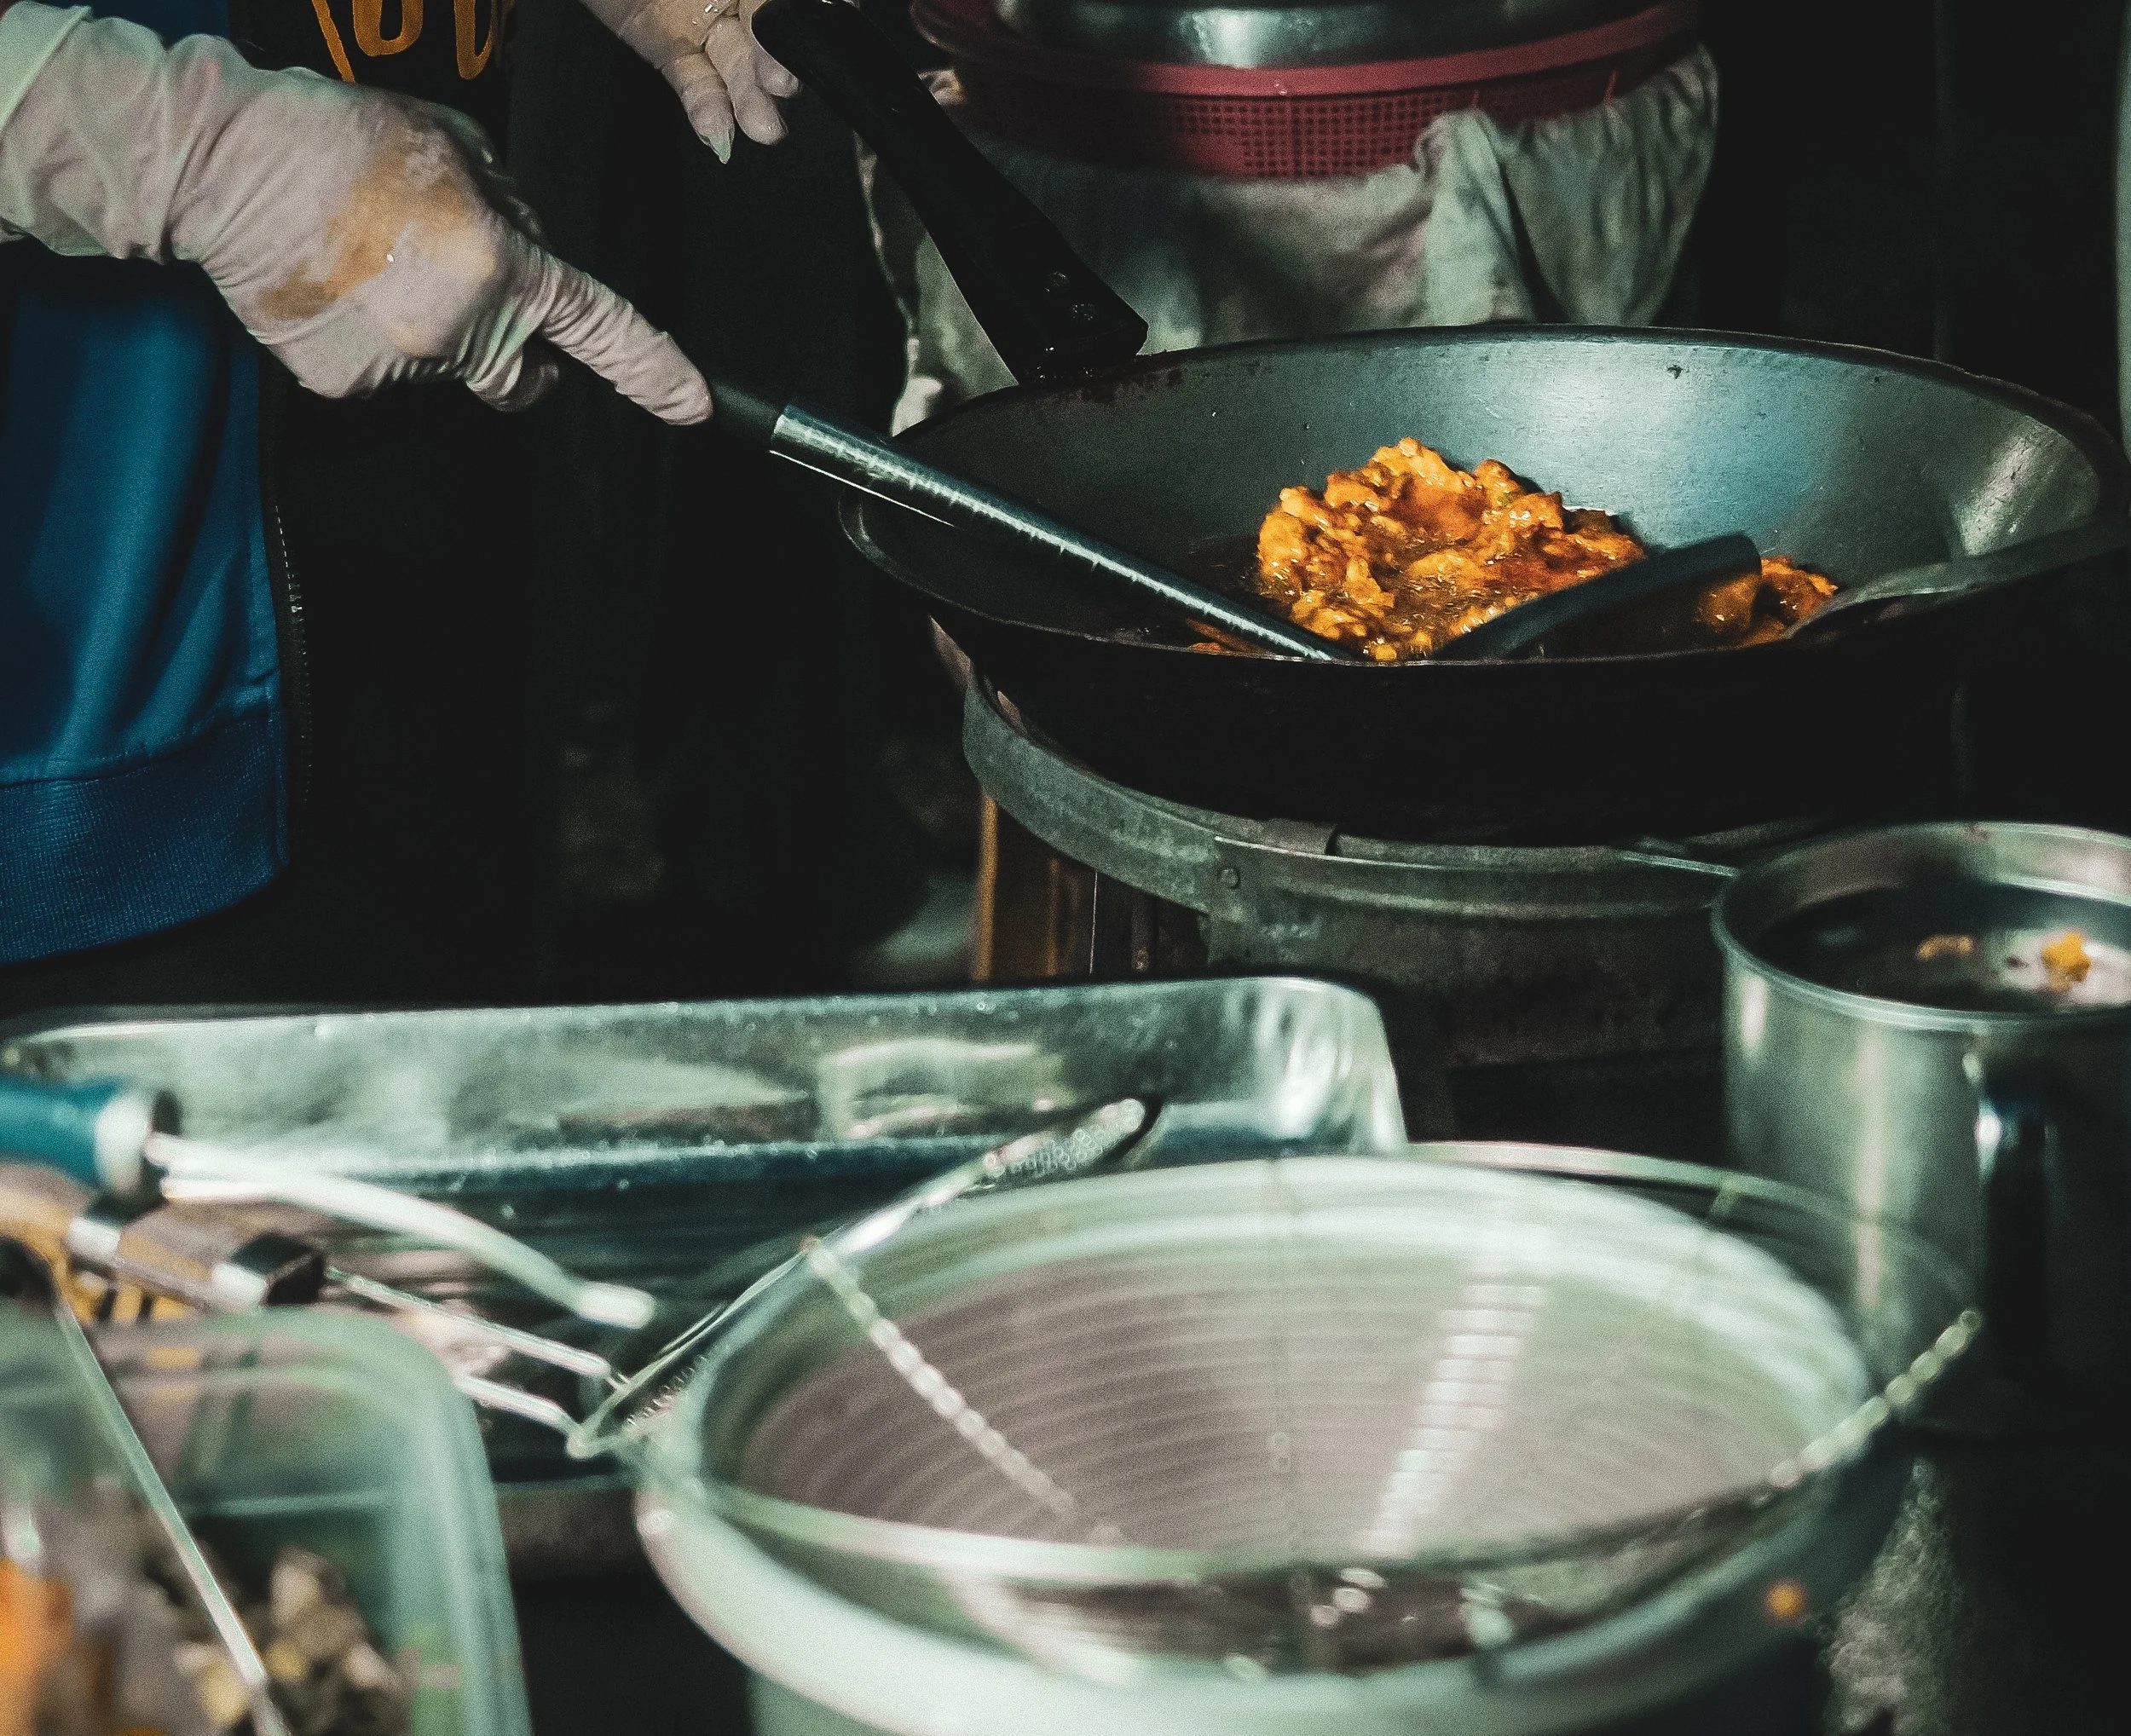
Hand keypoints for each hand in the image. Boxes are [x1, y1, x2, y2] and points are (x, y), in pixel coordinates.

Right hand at [0, 12, 708, 422]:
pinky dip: (373, 342)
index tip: (690, 404)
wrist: (224, 163)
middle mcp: (461, 329)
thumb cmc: (339, 140)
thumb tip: (536, 247)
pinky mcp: (347, 385)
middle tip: (461, 291)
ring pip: (449, 372)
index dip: (653, 370)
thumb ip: (515, 208)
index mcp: (501, 266)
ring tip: (377, 264)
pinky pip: (388, 376)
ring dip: (433, 333)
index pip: (599, 328)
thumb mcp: (458, 146)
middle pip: (519, 372)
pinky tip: (341, 288)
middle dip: (512, 348)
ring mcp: (402, 364)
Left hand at [580, 0, 801, 158]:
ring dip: (750, 99)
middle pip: (766, 38)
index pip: (786, 7)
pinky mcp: (673, 52)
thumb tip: (790, 5)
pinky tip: (719, 131)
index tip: (805, 43)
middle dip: (776, 65)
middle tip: (782, 86)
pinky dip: (708, 108)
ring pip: (735, 66)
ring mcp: (705, 24)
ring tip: (763, 127)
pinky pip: (695, 82)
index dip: (797, 25)